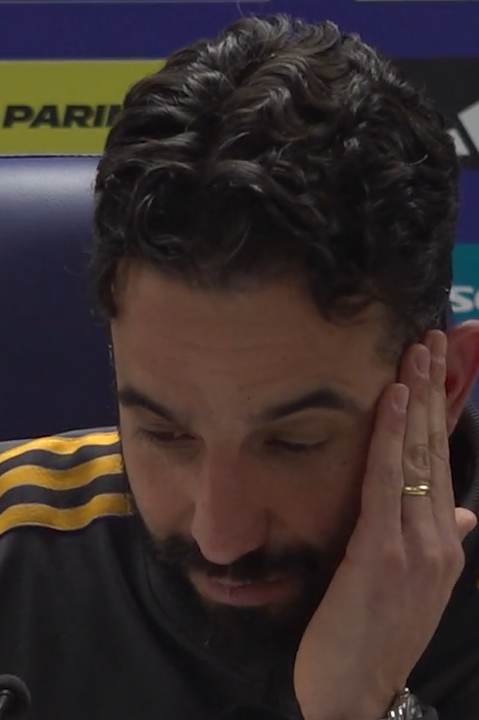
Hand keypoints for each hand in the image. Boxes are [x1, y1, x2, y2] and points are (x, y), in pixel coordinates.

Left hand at [293, 330, 476, 719]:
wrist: (356, 694)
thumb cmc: (376, 637)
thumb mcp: (415, 587)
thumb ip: (442, 542)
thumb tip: (465, 511)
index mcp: (443, 543)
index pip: (441, 462)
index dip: (438, 412)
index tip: (434, 368)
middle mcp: (438, 539)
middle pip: (435, 450)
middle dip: (433, 391)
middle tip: (428, 339)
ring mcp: (415, 545)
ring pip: (418, 457)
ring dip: (416, 400)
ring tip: (415, 352)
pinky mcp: (382, 551)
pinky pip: (387, 482)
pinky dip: (392, 437)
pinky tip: (392, 400)